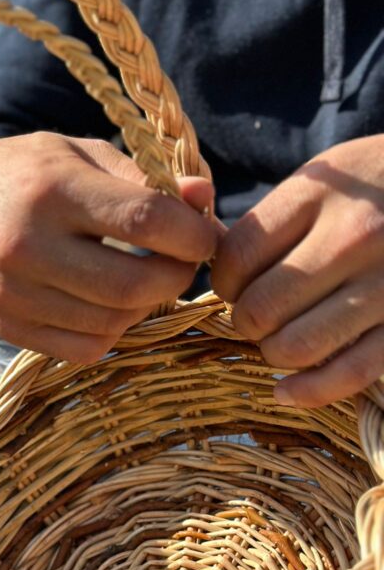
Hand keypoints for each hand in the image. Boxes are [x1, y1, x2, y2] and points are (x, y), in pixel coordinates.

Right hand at [0, 132, 216, 362]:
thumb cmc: (19, 174)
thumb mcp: (77, 154)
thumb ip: (142, 177)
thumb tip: (205, 199)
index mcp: (51, 189)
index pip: (145, 222)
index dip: (193, 234)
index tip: (204, 235)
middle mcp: (27, 244)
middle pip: (134, 284)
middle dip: (177, 276)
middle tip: (182, 261)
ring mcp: (13, 292)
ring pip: (113, 322)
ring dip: (146, 305)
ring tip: (144, 278)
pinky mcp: (6, 326)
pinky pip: (84, 348)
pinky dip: (112, 330)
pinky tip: (110, 303)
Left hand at [211, 134, 383, 406]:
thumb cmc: (374, 188)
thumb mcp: (322, 177)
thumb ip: (266, 219)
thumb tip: (203, 249)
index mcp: (320, 195)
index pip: (238, 257)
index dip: (222, 281)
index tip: (235, 283)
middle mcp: (354, 237)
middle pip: (262, 307)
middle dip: (246, 320)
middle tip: (258, 313)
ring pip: (297, 346)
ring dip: (274, 352)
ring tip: (281, 338)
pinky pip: (349, 373)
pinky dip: (308, 391)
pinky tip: (286, 391)